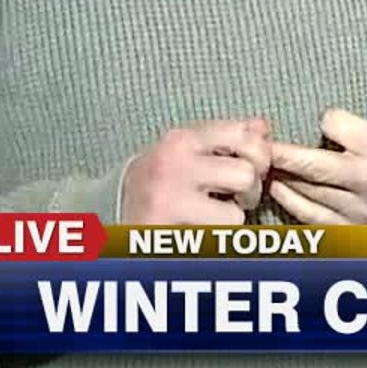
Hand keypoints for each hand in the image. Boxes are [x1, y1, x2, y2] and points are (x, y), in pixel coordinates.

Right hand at [120, 117, 270, 226]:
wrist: (104, 215)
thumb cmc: (156, 182)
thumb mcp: (184, 151)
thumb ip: (224, 138)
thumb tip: (262, 127)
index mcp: (181, 139)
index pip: (244, 133)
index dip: (260, 154)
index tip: (252, 167)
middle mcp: (174, 164)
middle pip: (247, 173)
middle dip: (251, 191)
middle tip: (235, 198)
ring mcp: (169, 199)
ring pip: (236, 212)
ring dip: (233, 220)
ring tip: (214, 216)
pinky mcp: (167, 232)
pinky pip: (217, 239)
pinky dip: (216, 240)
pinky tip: (198, 231)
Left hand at [266, 42, 366, 224]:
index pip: (335, 125)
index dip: (330, 119)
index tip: (332, 121)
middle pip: (311, 165)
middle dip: (280, 152)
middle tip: (256, 140)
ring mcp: (359, 212)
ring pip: (304, 190)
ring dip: (280, 174)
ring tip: (265, 159)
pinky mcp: (348, 230)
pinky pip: (306, 216)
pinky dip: (287, 200)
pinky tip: (278, 184)